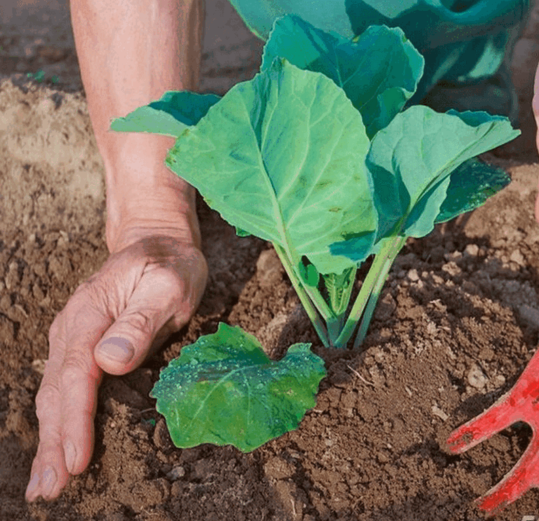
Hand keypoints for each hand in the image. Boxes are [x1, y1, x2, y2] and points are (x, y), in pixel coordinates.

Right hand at [25, 232, 206, 500]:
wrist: (157, 243)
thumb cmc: (170, 265)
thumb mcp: (168, 285)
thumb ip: (141, 321)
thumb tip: (110, 361)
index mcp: (92, 313)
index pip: (77, 375)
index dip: (75, 420)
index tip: (75, 459)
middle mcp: (73, 328)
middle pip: (56, 392)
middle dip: (52, 443)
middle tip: (47, 490)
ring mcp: (73, 337)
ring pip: (54, 394)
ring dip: (49, 439)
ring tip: (44, 483)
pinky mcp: (81, 346)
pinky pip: (64, 388)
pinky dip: (58, 421)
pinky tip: (57, 447)